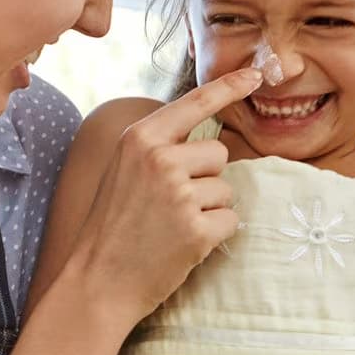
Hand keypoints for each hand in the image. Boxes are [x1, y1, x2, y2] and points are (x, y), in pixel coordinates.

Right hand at [67, 68, 262, 327]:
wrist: (98, 282)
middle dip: (205, 177)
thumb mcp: (124, 170)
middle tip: (169, 204)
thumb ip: (159, 148)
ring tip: (171, 226)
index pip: (195, 103)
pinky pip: (230, 220)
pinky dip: (214, 234)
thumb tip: (207, 136)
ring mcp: (179, 194)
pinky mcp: (196, 229)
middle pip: (219, 153)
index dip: (230, 86)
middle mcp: (161, 159)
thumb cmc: (112, 226)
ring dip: (208, 209)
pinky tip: (183, 244)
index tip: (257, 73)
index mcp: (140, 138)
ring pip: (226, 188)